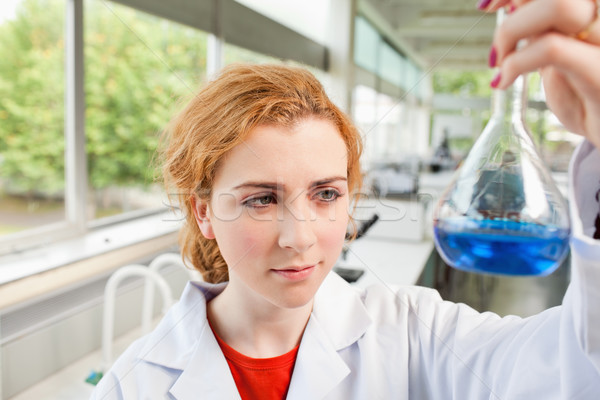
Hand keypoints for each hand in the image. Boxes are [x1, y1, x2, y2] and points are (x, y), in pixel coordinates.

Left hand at [481, 0, 599, 150]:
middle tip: (497, 48)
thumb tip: (513, 4)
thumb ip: (544, 26)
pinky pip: (552, 48)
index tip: (486, 7)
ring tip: (501, 64)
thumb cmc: (587, 93)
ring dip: (512, 32)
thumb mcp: (561, 53)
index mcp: (596, 10)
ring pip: (560, 5)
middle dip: (512, 6)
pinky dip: (515, 63)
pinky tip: (502, 81)